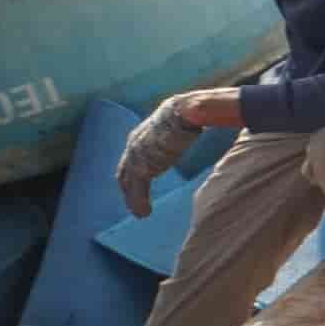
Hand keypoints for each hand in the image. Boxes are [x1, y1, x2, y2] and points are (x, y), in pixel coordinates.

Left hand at [117, 97, 203, 217]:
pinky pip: (136, 188)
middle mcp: (134, 145)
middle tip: (136, 204)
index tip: (138, 186)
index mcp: (142, 135)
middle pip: (125, 172)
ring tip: (142, 214)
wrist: (187, 111)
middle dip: (128, 189)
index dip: (133, 173)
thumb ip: (181, 134)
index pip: (131, 158)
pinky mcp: (142, 166)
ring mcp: (135, 156)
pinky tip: (144, 213)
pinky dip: (138, 202)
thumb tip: (198, 130)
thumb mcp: (180, 126)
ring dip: (133, 200)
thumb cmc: (190, 115)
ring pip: (129, 182)